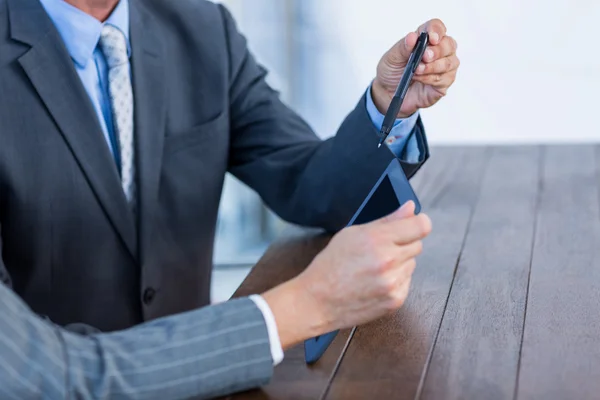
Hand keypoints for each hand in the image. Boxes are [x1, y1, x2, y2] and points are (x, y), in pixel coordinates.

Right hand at [263, 201, 431, 348]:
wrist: (318, 301)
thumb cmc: (330, 266)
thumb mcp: (352, 234)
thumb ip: (386, 220)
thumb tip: (410, 208)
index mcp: (377, 239)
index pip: (421, 226)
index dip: (417, 223)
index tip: (413, 225)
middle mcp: (388, 261)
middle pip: (418, 244)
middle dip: (402, 244)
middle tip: (379, 250)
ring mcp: (393, 282)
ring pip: (412, 264)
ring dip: (399, 263)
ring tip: (373, 268)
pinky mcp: (396, 300)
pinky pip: (407, 281)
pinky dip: (396, 280)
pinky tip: (375, 282)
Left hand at [372, 19, 458, 117]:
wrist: (388, 93)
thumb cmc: (391, 72)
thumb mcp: (391, 58)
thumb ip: (403, 48)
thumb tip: (412, 37)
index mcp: (424, 39)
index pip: (437, 27)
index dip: (437, 30)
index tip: (432, 38)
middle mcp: (438, 51)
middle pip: (449, 44)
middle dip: (437, 51)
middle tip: (424, 57)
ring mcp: (443, 67)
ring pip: (450, 62)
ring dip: (433, 66)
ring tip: (417, 71)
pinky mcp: (443, 83)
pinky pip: (445, 79)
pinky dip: (431, 78)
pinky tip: (419, 79)